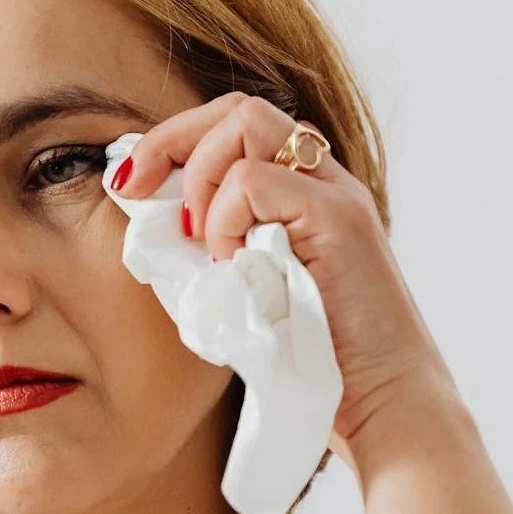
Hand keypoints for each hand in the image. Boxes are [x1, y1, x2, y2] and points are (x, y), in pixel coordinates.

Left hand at [111, 92, 461, 449]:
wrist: (383, 406)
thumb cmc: (313, 362)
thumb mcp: (245, 289)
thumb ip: (210, 248)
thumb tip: (147, 222)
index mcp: (304, 192)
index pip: (236, 126)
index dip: (174, 141)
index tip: (128, 184)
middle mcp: (324, 180)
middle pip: (238, 107)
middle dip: (170, 138)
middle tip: (131, 187)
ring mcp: (335, 193)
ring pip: (247, 122)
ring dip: (201, 177)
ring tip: (204, 243)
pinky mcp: (338, 218)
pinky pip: (254, 180)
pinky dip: (224, 219)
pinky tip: (232, 263)